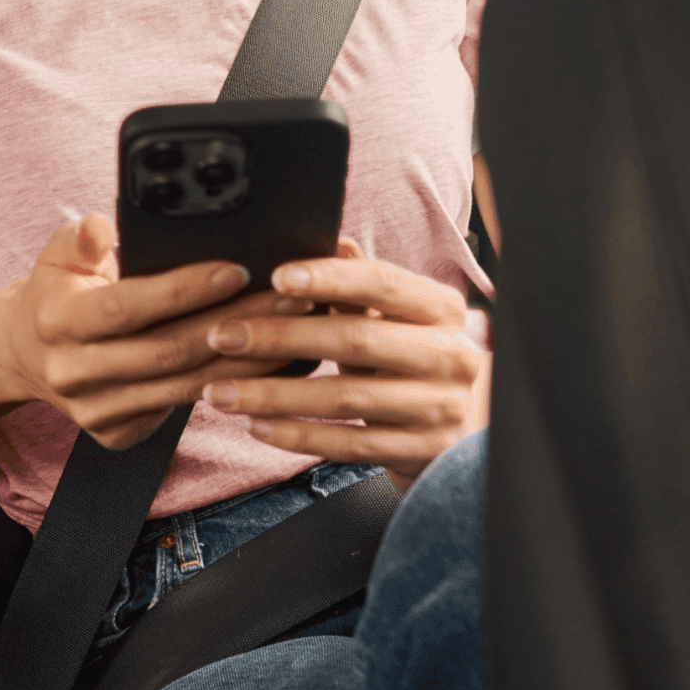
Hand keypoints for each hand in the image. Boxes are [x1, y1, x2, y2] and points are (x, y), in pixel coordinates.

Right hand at [0, 212, 308, 449]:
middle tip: (290, 294)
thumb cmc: (55, 293)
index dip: (183, 290)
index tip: (236, 268)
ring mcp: (97, 410)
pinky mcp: (119, 433)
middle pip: (169, 350)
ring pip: (186, 384)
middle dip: (236, 321)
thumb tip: (100, 227)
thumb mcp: (56, 255)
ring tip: (294, 325)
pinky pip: (184, 406)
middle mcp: (75, 373)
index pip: (129, 307)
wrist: (24, 355)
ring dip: (248, 358)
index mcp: (59, 322)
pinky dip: (231, 384)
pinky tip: (270, 362)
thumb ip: (80, 237)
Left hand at [199, 238, 487, 490]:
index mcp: (441, 308)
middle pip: (356, 340)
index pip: (382, 283)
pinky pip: (349, 444)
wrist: (470, 425)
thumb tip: (332, 238)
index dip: (330, 277)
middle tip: (224, 335)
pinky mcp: (420, 452)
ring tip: (220, 390)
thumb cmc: (415, 354)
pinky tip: (257, 426)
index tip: (276, 276)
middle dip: (281, 336)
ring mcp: (438, 408)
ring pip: (345, 398)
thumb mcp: (397, 314)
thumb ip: (363, 280)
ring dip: (275, 394)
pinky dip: (298, 435)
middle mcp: (449, 356)